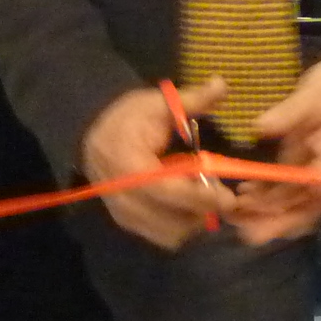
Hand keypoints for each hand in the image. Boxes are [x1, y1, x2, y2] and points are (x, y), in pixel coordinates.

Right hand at [82, 80, 236, 249]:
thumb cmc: (128, 117)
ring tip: (205, 197)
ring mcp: (123, 214)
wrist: (93, 135)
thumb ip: (191, 99)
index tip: (228, 196)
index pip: (167, 191)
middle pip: (171, 220)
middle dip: (202, 210)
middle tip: (221, 193)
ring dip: (193, 220)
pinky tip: (189, 206)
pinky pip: (162, 236)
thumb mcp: (158, 102)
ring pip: (170, 233)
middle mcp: (123, 197)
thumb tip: (221, 84)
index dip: (200, 197)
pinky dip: (181, 226)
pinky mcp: (128, 223)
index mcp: (129, 166)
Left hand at [229, 44, 320, 246]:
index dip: (285, 218)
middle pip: (300, 209)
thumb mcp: (317, 95)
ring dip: (265, 208)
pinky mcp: (304, 155)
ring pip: (290, 199)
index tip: (257, 226)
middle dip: (270, 220)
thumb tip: (261, 128)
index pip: (312, 203)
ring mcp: (315, 165)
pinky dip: (266, 190)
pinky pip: (285, 182)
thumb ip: (289, 114)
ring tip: (233, 210)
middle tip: (237, 224)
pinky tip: (243, 191)